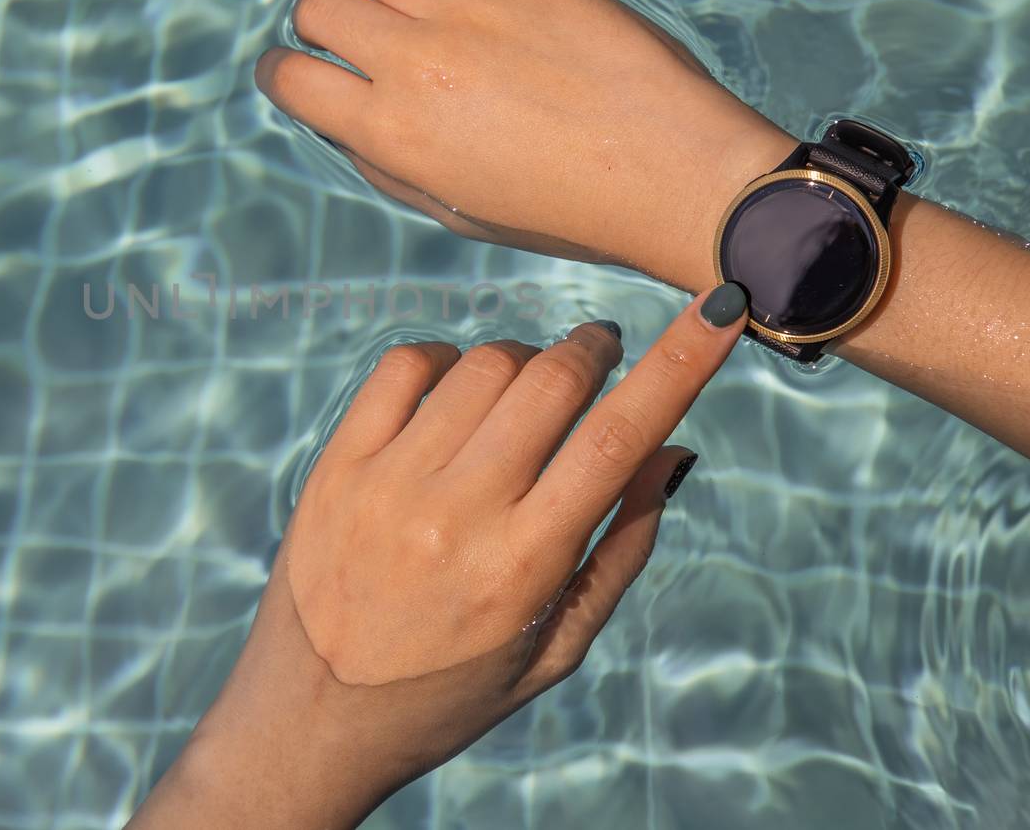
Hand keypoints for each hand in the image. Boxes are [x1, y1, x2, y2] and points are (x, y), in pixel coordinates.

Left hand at [130, 285, 749, 828]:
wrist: (310, 721)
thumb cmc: (447, 694)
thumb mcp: (554, 650)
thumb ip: (619, 550)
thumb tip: (673, 453)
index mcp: (523, 569)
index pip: (618, 439)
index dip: (681, 363)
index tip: (719, 308)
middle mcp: (455, 516)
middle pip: (551, 379)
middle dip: (593, 349)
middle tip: (600, 353)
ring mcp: (388, 484)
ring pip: (483, 364)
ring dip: (523, 361)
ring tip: (521, 397)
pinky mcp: (337, 465)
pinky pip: (404, 365)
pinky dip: (447, 359)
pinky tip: (455, 394)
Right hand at [255, 0, 798, 291]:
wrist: (670, 179)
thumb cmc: (566, 211)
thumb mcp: (457, 212)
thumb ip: (389, 166)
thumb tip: (348, 118)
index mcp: (391, 135)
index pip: (289, 77)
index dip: (287, 71)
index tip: (306, 70)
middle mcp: (416, 65)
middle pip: (320, 4)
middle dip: (326, 21)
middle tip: (363, 34)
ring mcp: (471, 12)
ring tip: (418, 0)